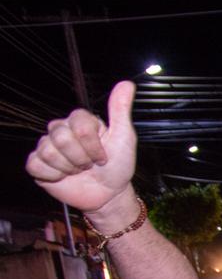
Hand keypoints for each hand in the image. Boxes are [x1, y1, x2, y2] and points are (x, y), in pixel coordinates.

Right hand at [25, 81, 137, 216]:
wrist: (109, 194)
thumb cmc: (118, 165)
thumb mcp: (124, 137)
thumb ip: (120, 110)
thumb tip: (127, 84)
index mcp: (80, 121)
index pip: (78, 124)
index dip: (93, 145)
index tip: (104, 156)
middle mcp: (61, 130)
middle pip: (61, 137)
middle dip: (82, 158)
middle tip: (91, 164)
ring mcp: (48, 147)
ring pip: (48, 152)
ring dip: (69, 168)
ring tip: (80, 171)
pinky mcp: (38, 165)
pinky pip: (36, 165)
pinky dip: (53, 175)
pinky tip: (64, 177)